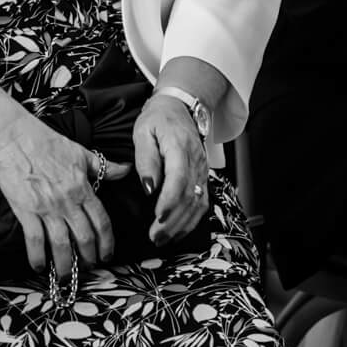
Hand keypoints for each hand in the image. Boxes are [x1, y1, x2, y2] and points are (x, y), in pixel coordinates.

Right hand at [0, 117, 130, 277]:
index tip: (107, 254)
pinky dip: (38, 257)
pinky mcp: (26, 211)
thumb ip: (104, 166)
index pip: (102, 222)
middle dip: (89, 257)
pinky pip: (35, 241)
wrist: (15, 139)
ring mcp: (47, 208)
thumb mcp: (81, 153)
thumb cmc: (47, 142)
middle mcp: (68, 202)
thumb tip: (126, 169)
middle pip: (85, 238)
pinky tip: (39, 266)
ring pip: (62, 245)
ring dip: (66, 265)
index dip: (107, 242)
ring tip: (66, 276)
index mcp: (82, 188)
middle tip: (89, 267)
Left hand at [134, 95, 207, 245]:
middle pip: (189, 196)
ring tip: (162, 239)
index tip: (158, 217)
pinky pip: (202, 203)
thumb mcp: (143, 131)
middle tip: (155, 237)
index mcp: (180, 147)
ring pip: (198, 204)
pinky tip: (177, 232)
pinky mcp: (203, 177)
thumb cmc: (158, 118)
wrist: (179, 107)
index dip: (170, 201)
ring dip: (181, 225)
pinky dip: (190, 221)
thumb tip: (148, 187)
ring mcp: (202, 170)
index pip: (179, 178)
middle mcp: (196, 161)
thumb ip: (145, 159)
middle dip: (173, 221)